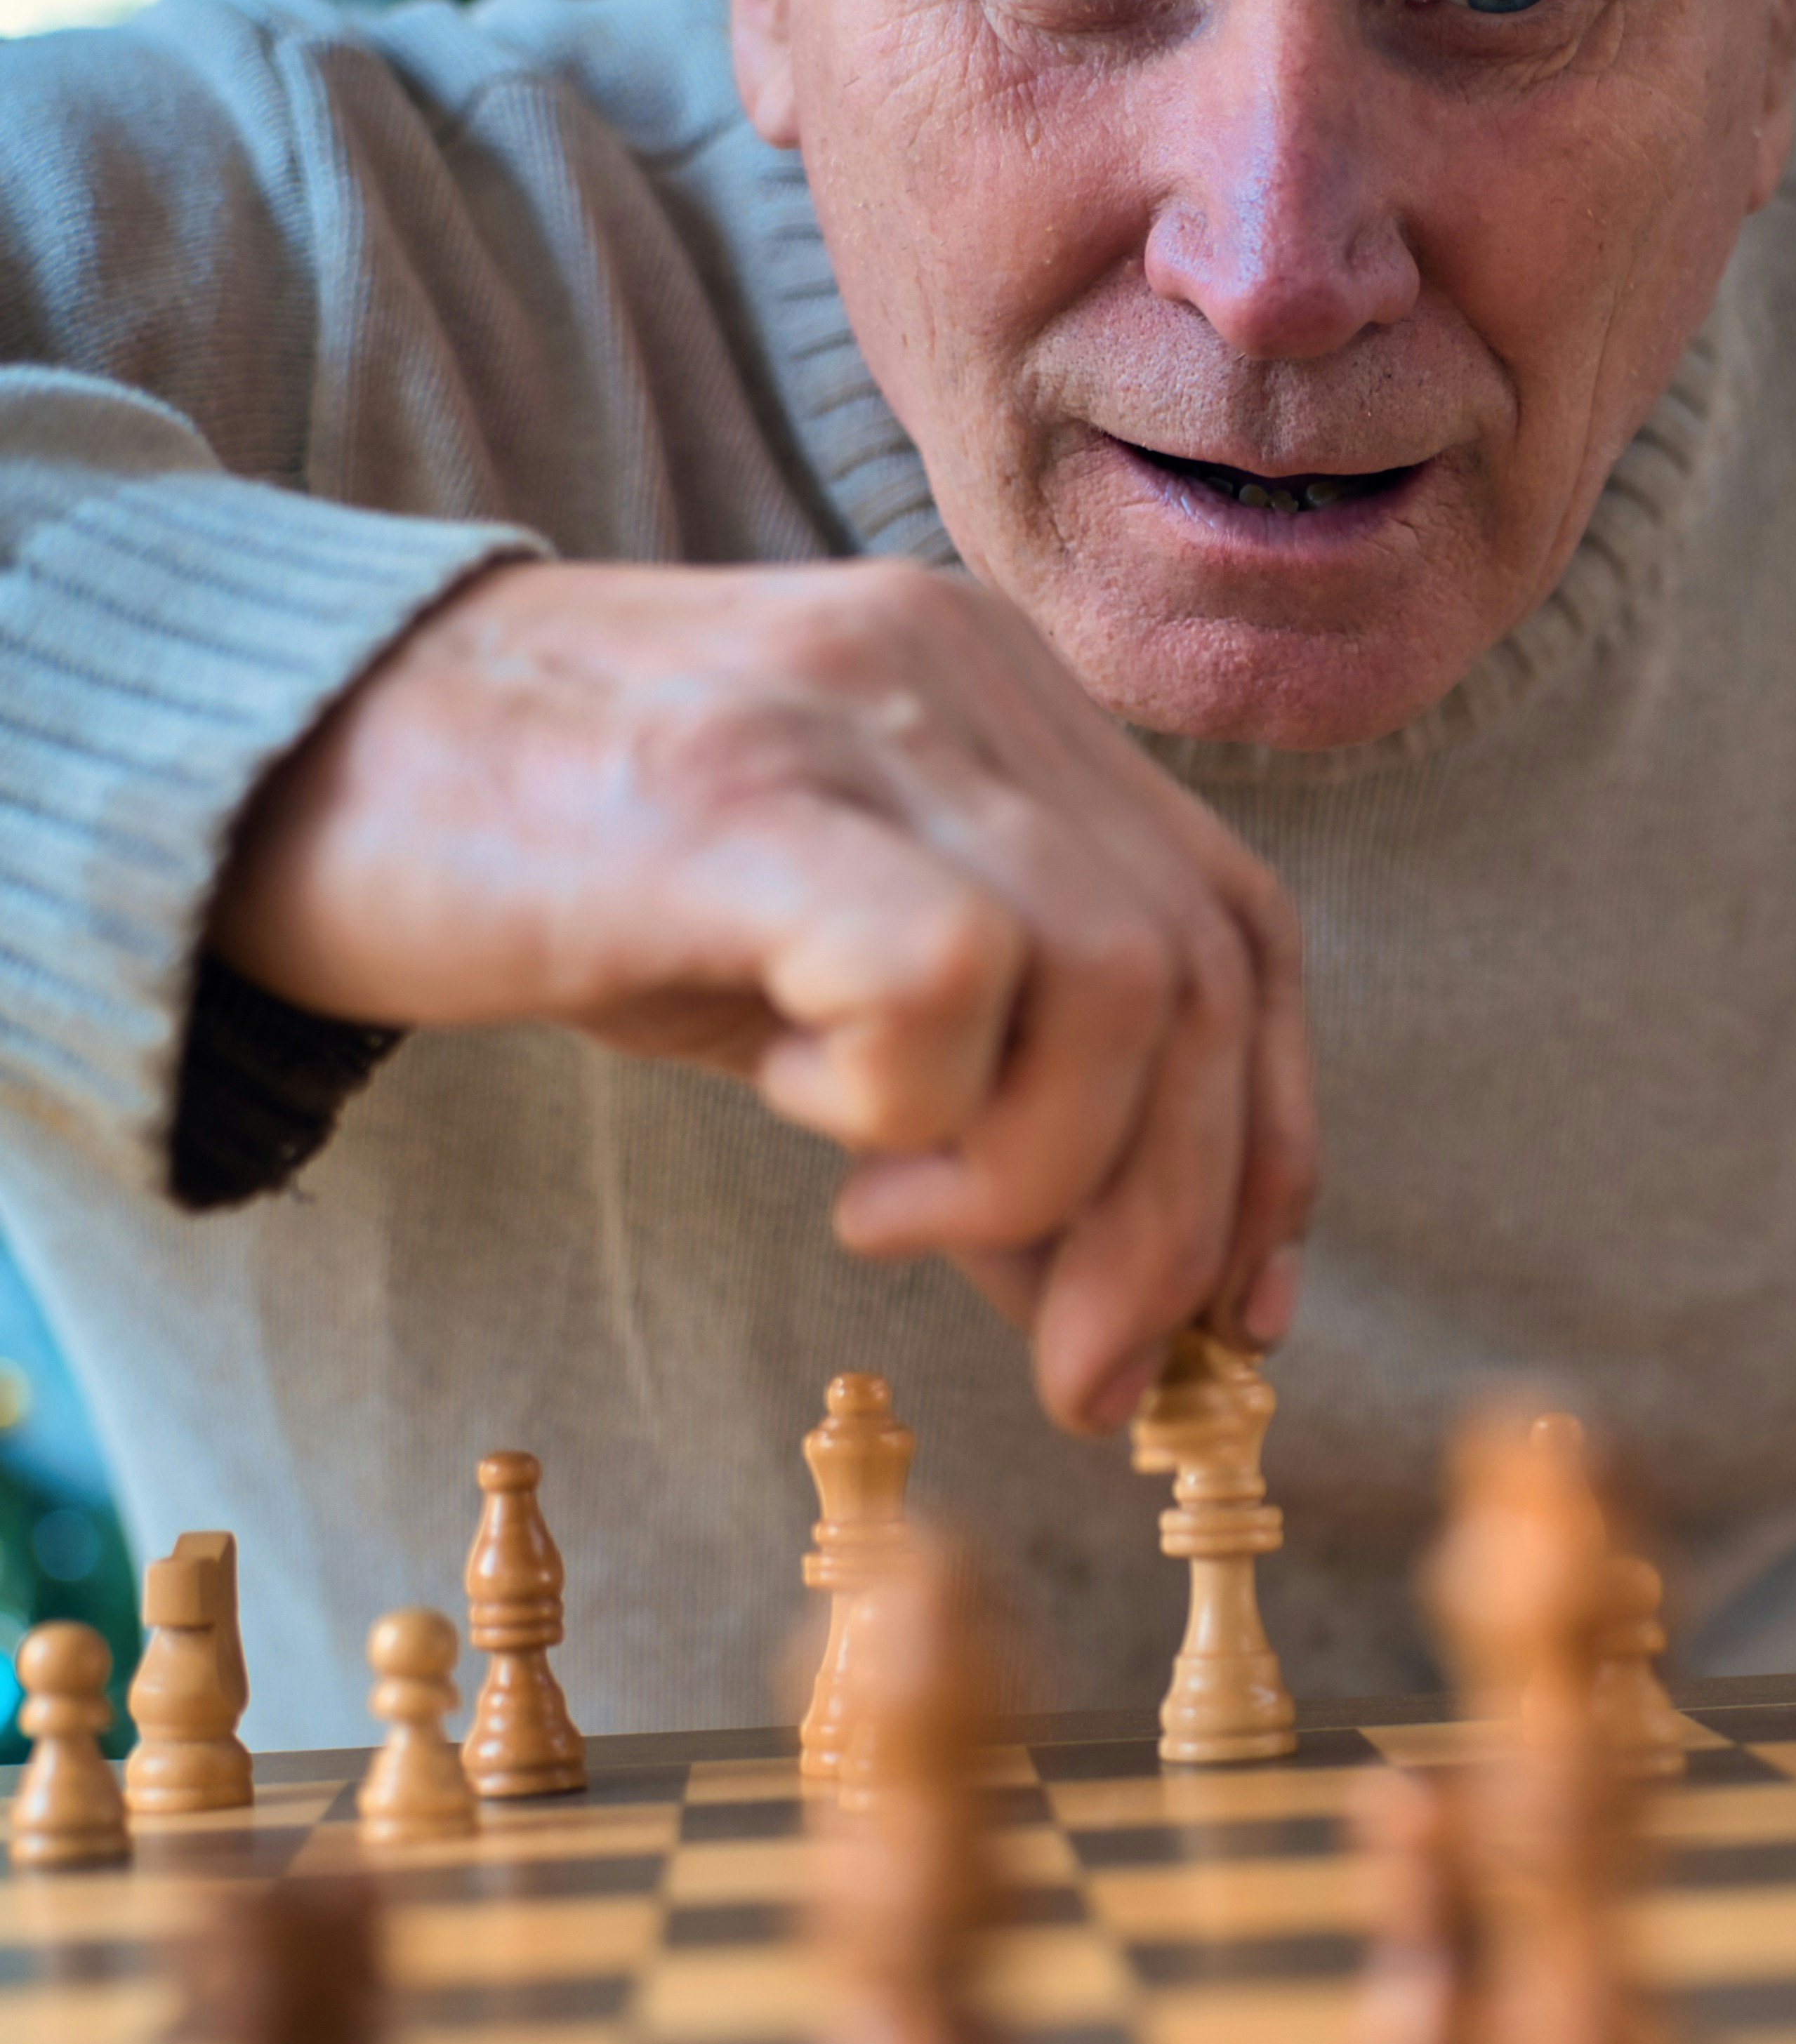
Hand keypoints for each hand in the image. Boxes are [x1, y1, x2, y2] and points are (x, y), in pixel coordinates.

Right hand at [212, 556, 1315, 1429]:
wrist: (280, 743)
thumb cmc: (546, 870)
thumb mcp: (804, 983)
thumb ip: (977, 1103)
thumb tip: (1113, 1310)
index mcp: (995, 691)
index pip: (1236, 923)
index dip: (1268, 1134)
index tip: (1233, 1312)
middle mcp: (953, 670)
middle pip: (1198, 973)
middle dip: (1175, 1222)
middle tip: (1081, 1373)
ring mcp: (851, 717)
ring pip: (1114, 980)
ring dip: (1037, 1172)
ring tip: (887, 1213)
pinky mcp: (733, 795)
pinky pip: (943, 977)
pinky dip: (918, 1106)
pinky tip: (812, 1130)